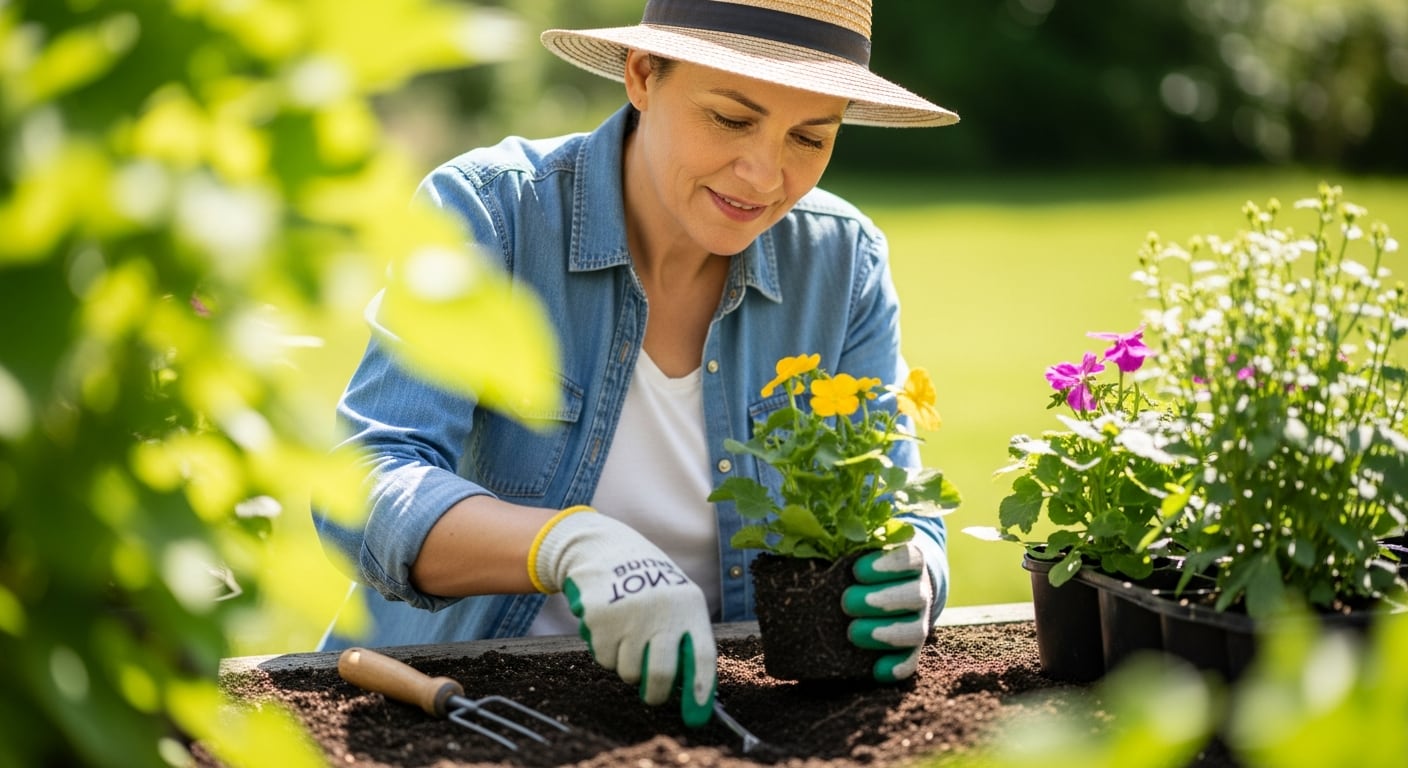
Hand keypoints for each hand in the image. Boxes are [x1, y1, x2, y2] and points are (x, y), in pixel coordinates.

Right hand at [528, 506, 715, 726]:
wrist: (606, 550)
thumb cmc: (649, 586)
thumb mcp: (677, 600)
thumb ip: (684, 638)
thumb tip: (691, 690)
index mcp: (689, 606)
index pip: (702, 656)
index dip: (700, 689)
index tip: (697, 717)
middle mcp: (662, 610)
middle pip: (662, 673)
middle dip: (656, 694)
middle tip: (652, 696)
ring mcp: (630, 614)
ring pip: (629, 671)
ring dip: (627, 666)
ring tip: (627, 639)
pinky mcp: (601, 618)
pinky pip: (604, 659)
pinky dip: (606, 653)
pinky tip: (609, 628)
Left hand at [841, 541, 932, 681]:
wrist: (887, 588)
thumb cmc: (862, 565)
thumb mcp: (857, 550)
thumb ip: (840, 547)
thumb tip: (800, 543)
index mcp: (910, 560)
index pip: (910, 558)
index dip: (889, 564)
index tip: (857, 570)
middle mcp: (920, 591)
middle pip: (914, 596)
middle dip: (881, 600)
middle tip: (847, 602)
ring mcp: (919, 621)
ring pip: (916, 630)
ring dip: (887, 633)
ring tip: (853, 633)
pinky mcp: (911, 648)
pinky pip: (911, 661)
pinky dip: (897, 667)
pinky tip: (877, 670)